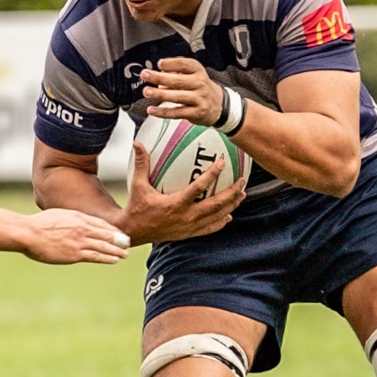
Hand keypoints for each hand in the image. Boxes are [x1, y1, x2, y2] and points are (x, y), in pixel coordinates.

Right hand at [22, 209, 130, 264]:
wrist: (29, 233)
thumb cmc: (38, 225)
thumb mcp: (58, 215)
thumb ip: (69, 219)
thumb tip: (71, 223)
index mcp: (78, 217)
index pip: (100, 223)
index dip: (112, 229)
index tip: (119, 233)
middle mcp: (82, 228)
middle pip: (106, 233)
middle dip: (119, 239)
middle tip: (128, 244)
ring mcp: (80, 241)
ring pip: (104, 245)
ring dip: (117, 250)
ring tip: (125, 254)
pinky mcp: (75, 254)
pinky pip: (95, 256)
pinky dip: (107, 258)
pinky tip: (114, 260)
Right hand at [121, 142, 244, 244]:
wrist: (133, 232)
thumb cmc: (136, 207)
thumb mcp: (138, 185)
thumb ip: (141, 164)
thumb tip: (138, 143)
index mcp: (176, 204)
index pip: (199, 187)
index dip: (212, 174)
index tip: (221, 162)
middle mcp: (186, 217)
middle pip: (216, 205)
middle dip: (232, 193)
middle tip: (242, 181)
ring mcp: (189, 227)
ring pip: (217, 217)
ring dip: (231, 205)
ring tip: (241, 195)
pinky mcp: (189, 234)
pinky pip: (209, 228)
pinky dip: (221, 222)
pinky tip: (228, 216)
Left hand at [140, 57, 224, 125]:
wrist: (218, 105)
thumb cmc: (199, 87)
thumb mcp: (193, 74)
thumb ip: (176, 72)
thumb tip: (159, 74)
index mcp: (198, 71)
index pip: (185, 64)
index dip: (171, 63)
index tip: (160, 63)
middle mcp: (200, 84)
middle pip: (178, 80)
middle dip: (159, 77)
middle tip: (145, 75)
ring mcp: (199, 99)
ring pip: (177, 96)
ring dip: (160, 94)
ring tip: (146, 91)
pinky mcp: (196, 113)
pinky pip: (177, 113)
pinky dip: (163, 112)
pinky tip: (151, 110)